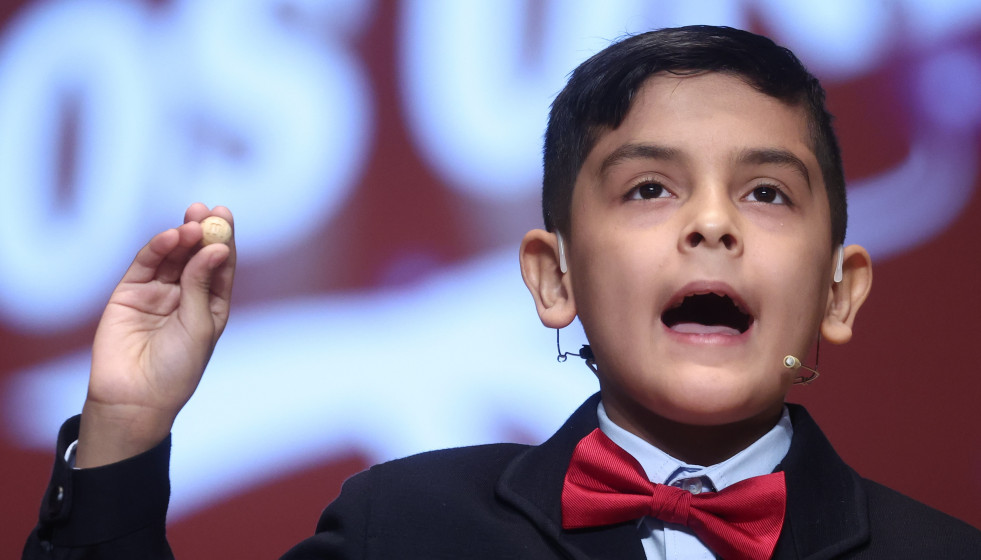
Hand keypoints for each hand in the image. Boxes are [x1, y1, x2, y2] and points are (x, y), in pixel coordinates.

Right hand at [76, 204, 235, 467]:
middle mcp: (185, 295)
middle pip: (196, 254)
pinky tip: (172, 236)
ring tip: (192, 223)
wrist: (136, 398)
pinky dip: (158, 248)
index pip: (220, 265)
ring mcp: (157, 293)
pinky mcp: (129, 294)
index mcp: (211, 305)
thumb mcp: (199, 326)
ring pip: (172, 256)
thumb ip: (202, 286)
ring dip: (182, 237)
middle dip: (203, 231)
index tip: (226, 215)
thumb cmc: (177, 369)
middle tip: (208, 210)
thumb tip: (216, 248)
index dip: (223, 240)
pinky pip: (146, 265)